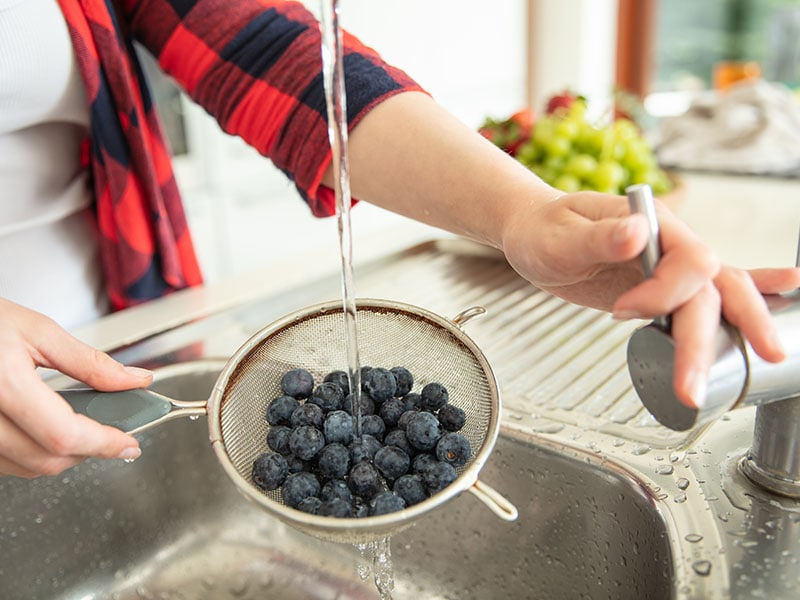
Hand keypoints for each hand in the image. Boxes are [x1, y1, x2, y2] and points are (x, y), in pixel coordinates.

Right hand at [0, 298, 150, 477]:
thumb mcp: (38, 331)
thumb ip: (89, 362)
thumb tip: (133, 381)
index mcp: (3, 383)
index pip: (62, 434)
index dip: (102, 443)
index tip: (128, 445)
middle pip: (45, 459)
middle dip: (87, 451)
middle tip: (109, 433)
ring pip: (23, 467)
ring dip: (59, 455)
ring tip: (76, 426)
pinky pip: (2, 463)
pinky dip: (30, 454)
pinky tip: (41, 430)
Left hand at [499, 191, 799, 408]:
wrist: (537, 233)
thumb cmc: (544, 230)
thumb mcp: (561, 237)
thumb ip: (598, 238)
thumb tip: (636, 233)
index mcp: (654, 224)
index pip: (690, 262)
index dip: (664, 295)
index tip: (621, 311)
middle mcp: (672, 243)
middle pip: (711, 290)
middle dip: (707, 339)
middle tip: (692, 385)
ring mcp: (672, 266)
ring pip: (719, 298)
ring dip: (735, 335)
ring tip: (761, 361)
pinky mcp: (666, 288)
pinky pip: (712, 293)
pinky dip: (753, 296)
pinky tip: (786, 293)